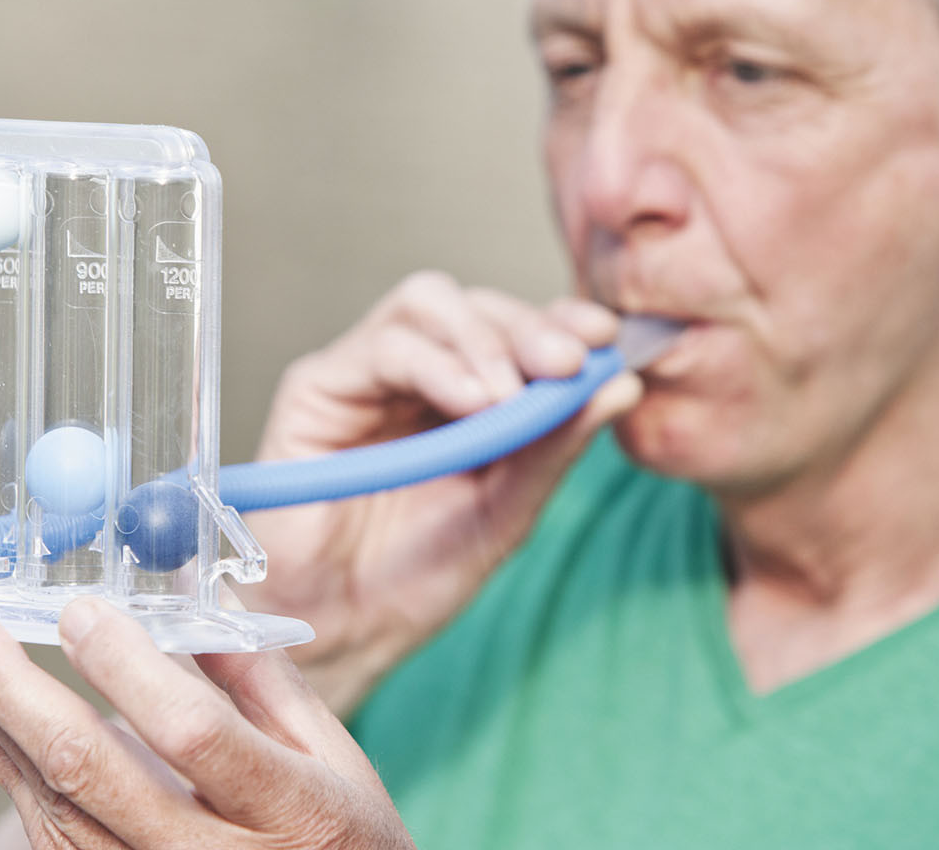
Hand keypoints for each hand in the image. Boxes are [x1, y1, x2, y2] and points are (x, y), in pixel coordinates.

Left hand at [0, 597, 415, 849]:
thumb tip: (193, 591)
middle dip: (9, 685)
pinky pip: (49, 836)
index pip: (193, 734)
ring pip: (51, 807)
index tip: (81, 609)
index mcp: (287, 809)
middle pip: (89, 771)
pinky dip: (10, 768)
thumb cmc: (337, 840)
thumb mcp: (332, 754)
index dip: (129, 670)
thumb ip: (263, 676)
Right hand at [238, 271, 641, 712]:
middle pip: (474, 305)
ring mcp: (363, 374)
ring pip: (426, 304)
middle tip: (566, 363)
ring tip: (509, 396)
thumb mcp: (506, 510)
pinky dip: (436, 365)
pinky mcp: (316, 389)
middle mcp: (414, 372)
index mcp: (463, 392)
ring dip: (482, 340)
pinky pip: (381, 349)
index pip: (514, 329)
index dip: (559, 322)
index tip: (604, 337)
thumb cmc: (415, 575)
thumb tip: (622, 384)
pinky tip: (472, 401)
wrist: (341, 633)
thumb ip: (554, 446)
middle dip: (527, 327)